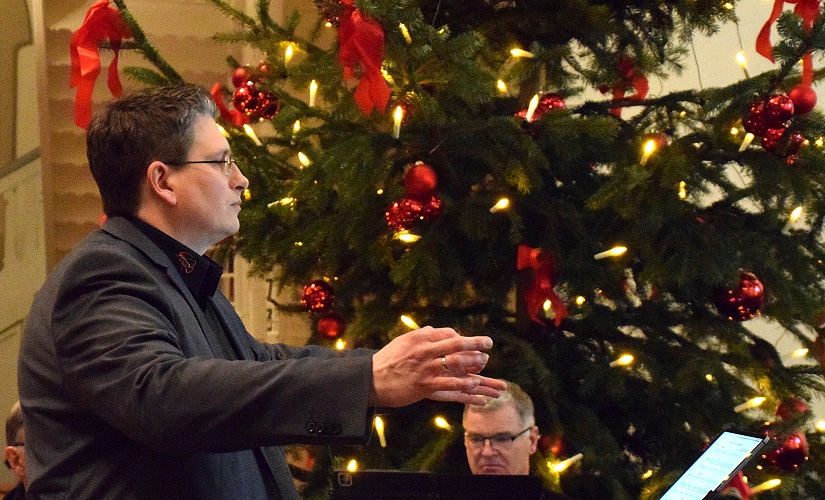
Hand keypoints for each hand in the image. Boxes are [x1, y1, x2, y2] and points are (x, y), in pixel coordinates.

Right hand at [369, 326, 504, 406]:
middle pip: (456, 343)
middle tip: (488, 343)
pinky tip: (474, 382)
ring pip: (456, 362)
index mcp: (419, 337)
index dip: (462, 338)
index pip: (448, 333)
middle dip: (475, 342)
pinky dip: (464, 382)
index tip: (470, 344)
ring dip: (473, 362)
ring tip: (484, 363)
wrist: (371, 381)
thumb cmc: (386, 361)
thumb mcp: (402, 342)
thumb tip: (433, 330)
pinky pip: (449, 383)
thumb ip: (420, 336)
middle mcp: (424, 350)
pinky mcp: (425, 385)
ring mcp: (426, 368)